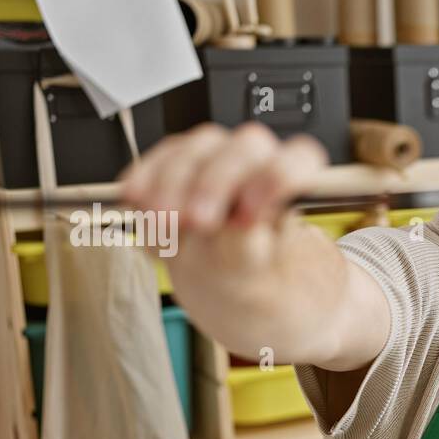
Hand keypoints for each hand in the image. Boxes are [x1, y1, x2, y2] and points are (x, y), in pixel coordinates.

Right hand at [117, 121, 327, 276]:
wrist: (240, 291)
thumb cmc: (262, 282)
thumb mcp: (264, 283)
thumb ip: (250, 252)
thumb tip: (238, 229)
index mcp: (297, 188)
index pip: (301, 158)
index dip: (278, 177)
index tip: (251, 214)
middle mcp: (261, 167)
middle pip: (245, 147)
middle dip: (216, 182)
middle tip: (198, 222)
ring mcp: (218, 163)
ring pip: (196, 151)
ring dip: (173, 184)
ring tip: (164, 225)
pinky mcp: (178, 169)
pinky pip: (159, 161)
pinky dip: (144, 180)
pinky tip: (137, 202)